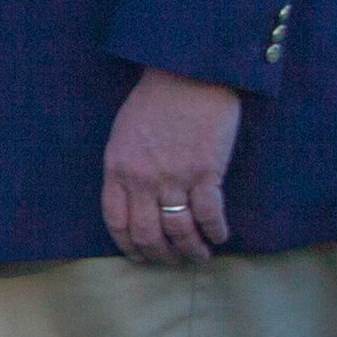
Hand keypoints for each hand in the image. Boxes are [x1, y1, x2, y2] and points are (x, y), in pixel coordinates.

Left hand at [105, 66, 244, 263]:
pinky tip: (220, 236)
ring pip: (178, 230)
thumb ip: (126, 168)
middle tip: (173, 261)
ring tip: (199, 256)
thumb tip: (135, 197)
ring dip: (190, 250)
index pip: (116, 221)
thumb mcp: (123, 135)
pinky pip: (209, 214)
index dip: (128, 245)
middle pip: (147, 233)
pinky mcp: (205, 172)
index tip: (139, 256)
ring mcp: (173, 178)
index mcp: (117, 170)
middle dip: (160, 254)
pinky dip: (215, 231)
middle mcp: (141, 180)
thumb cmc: (154, 100)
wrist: (187, 74)